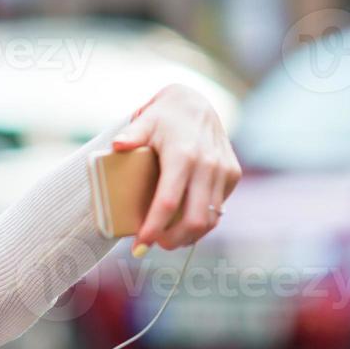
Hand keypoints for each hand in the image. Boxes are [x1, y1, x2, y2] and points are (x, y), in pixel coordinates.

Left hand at [110, 83, 241, 254]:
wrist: (197, 103)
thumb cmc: (164, 117)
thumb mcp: (145, 121)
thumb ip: (131, 135)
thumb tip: (117, 146)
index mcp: (183, 155)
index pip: (168, 202)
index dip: (153, 228)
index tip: (140, 244)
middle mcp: (207, 165)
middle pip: (192, 219)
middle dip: (172, 240)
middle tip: (152, 245)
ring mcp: (223, 171)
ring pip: (209, 219)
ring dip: (188, 236)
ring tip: (167, 240)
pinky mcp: (232, 175)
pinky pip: (219, 209)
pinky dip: (202, 223)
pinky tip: (185, 227)